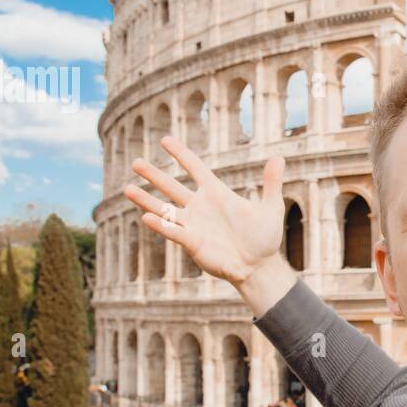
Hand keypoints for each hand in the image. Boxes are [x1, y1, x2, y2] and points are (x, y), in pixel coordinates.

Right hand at [124, 136, 289, 291]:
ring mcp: (193, 224)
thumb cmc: (265, 238)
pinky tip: (146, 218)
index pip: (195, 168)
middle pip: (172, 187)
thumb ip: (271, 183)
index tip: (166, 140)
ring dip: (146, 200)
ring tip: (127, 188)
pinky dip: (161, 225)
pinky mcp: (191, 243)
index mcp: (217, 194)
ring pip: (164, 209)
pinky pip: (173, 231)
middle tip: (135, 162)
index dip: (181, 154)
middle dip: (154, 175)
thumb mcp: (271, 207)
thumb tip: (279, 157)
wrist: (259, 266)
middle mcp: (200, 207)